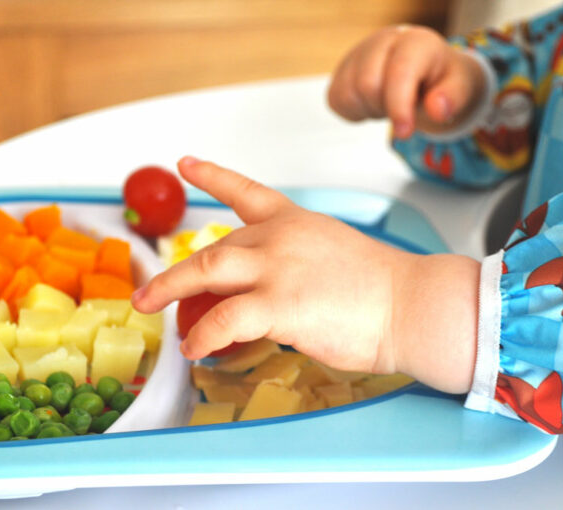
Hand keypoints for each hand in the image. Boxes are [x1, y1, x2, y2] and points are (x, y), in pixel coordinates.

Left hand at [132, 157, 479, 392]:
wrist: (412, 303)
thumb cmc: (380, 288)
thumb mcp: (330, 256)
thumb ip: (290, 264)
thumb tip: (262, 291)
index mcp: (294, 221)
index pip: (245, 191)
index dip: (211, 176)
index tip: (185, 163)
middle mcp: (279, 237)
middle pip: (212, 248)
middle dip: (174, 273)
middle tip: (150, 290)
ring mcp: (277, 267)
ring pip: (205, 272)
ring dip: (170, 291)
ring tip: (150, 308)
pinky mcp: (279, 303)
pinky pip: (224, 320)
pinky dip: (203, 337)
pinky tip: (196, 349)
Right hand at [327, 25, 486, 138]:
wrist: (421, 69)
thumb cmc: (440, 78)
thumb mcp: (460, 87)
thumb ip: (452, 98)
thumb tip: (437, 110)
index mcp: (415, 42)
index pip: (399, 72)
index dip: (399, 106)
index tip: (404, 133)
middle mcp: (382, 42)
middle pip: (368, 85)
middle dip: (385, 108)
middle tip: (404, 109)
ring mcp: (356, 55)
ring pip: (348, 94)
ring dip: (370, 110)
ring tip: (389, 103)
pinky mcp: (340, 72)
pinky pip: (336, 101)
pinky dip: (354, 112)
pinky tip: (373, 103)